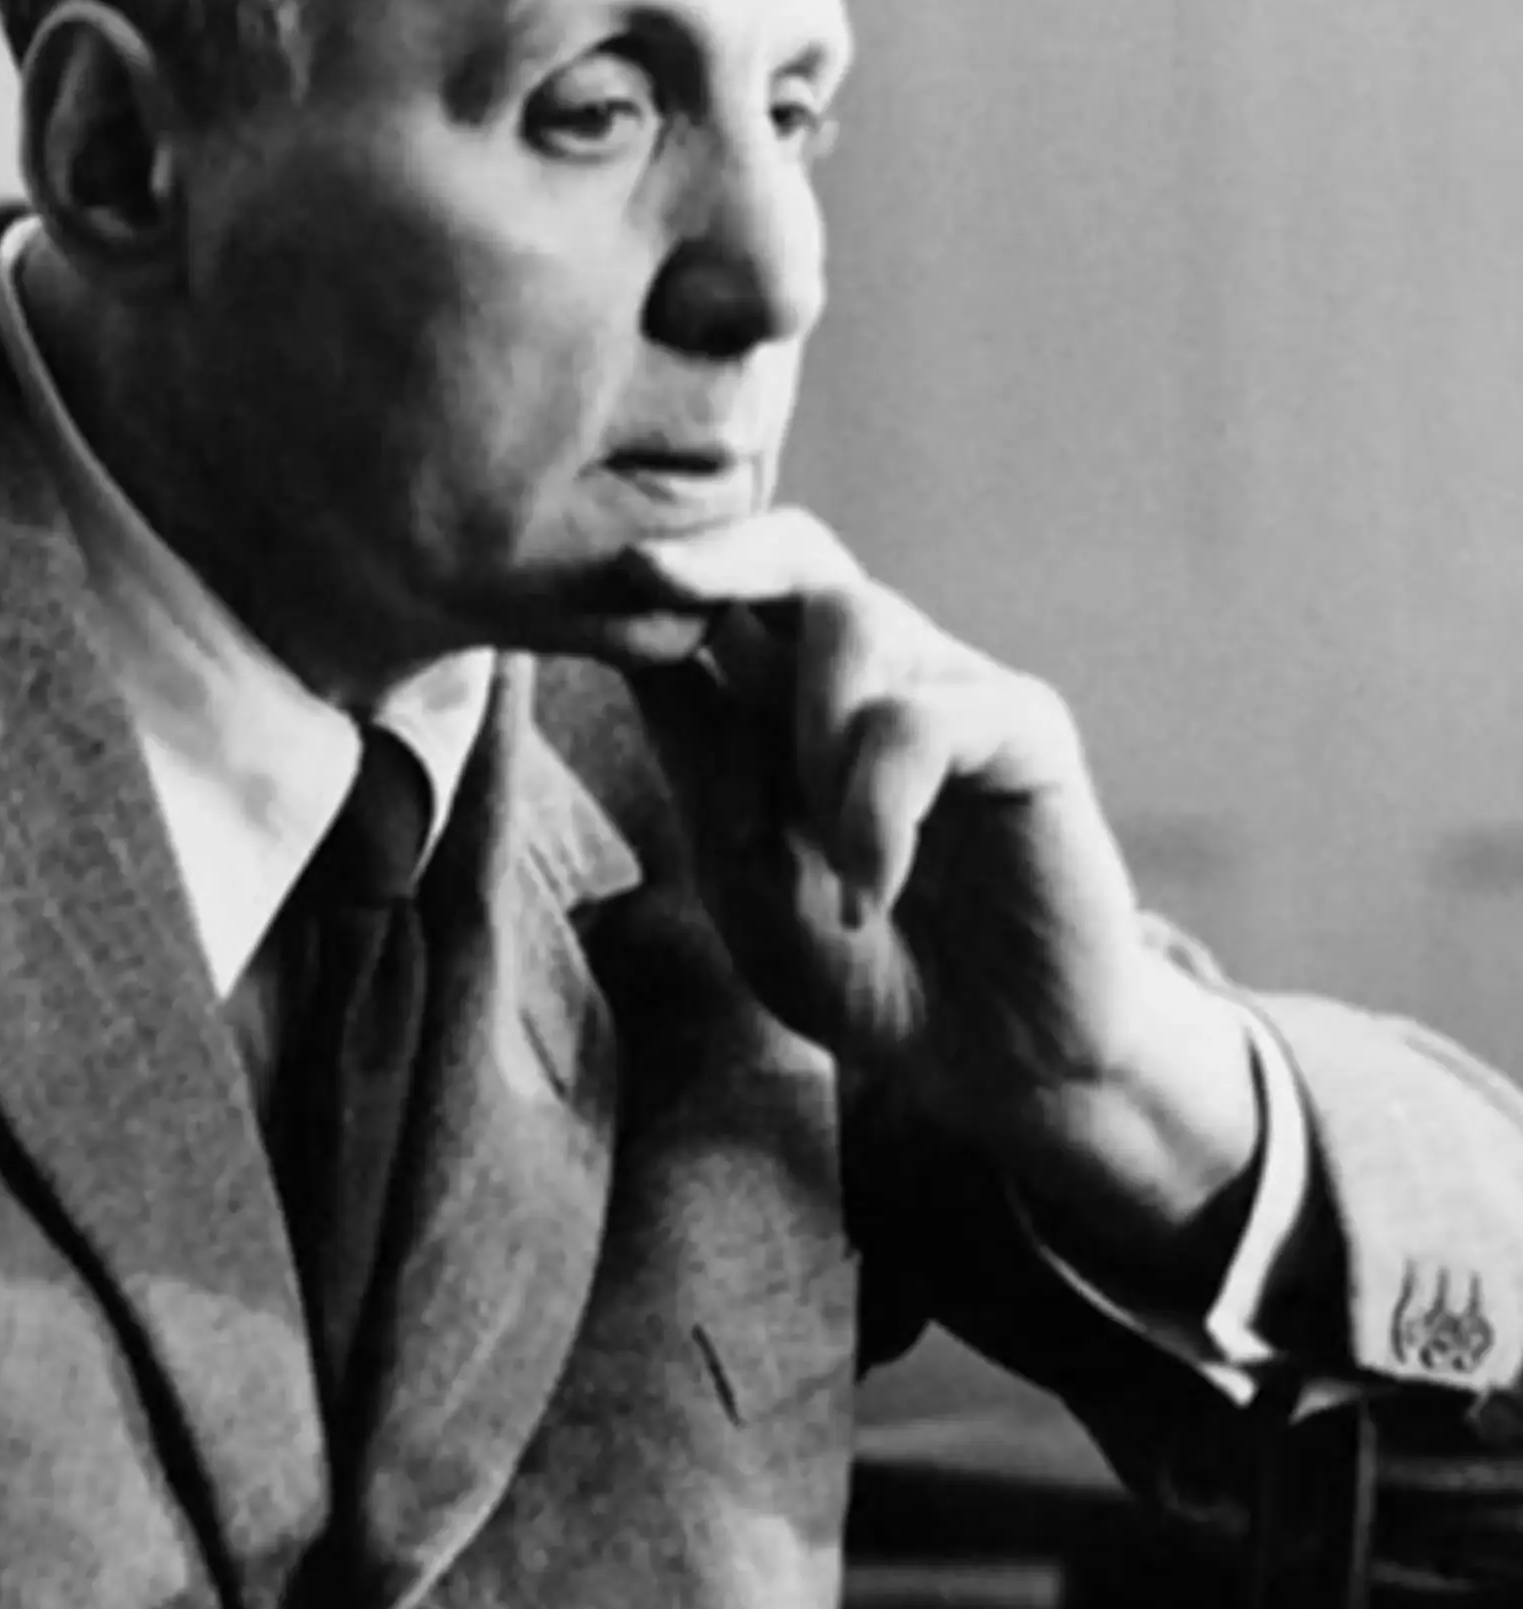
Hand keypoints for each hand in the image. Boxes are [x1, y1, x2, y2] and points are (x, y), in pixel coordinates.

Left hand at [625, 507, 1258, 1248]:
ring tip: (814, 852)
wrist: (991, 1058)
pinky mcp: (1026, 728)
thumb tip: (637, 648)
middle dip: (718, 549)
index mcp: (796, 697)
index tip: (582, 576)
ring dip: (806, 737)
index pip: (728, 593)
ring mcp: (956, 686)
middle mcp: (877, 672)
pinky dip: (873, 811)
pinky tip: (870, 891)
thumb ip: (702, 765)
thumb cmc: (864, 965)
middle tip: (640, 571)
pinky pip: (922, 720)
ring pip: (854, 619)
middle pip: (798, 549)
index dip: (659, 576)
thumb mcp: (744, 874)